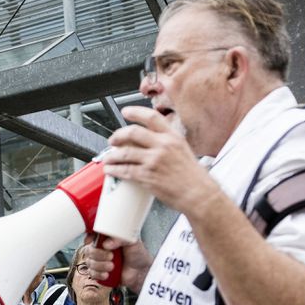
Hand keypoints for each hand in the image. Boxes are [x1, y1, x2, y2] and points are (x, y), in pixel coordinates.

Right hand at [85, 237, 152, 292]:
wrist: (141, 271)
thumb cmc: (138, 254)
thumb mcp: (132, 241)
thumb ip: (120, 238)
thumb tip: (107, 244)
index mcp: (108, 238)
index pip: (92, 235)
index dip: (89, 237)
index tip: (91, 241)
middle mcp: (102, 248)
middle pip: (89, 250)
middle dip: (99, 255)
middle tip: (111, 256)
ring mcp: (100, 260)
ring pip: (89, 262)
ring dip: (100, 266)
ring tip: (112, 266)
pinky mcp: (100, 272)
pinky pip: (92, 273)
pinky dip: (99, 274)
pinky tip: (107, 274)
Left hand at [102, 106, 219, 213]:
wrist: (197, 193)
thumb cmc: (192, 176)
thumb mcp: (183, 149)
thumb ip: (166, 142)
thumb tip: (148, 139)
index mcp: (172, 136)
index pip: (151, 117)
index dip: (136, 112)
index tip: (126, 111)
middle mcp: (163, 145)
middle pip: (133, 132)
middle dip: (118, 136)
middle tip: (112, 140)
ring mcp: (154, 160)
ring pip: (124, 152)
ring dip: (111, 155)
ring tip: (107, 158)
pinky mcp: (146, 175)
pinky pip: (124, 170)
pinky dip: (114, 170)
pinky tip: (110, 170)